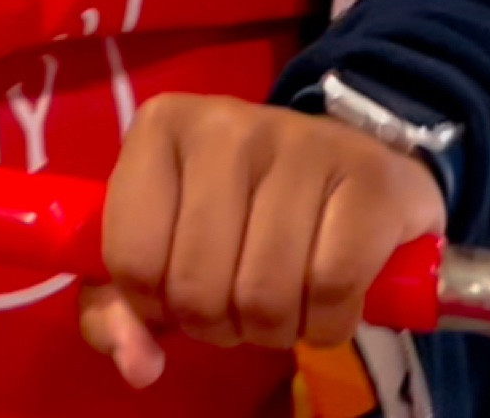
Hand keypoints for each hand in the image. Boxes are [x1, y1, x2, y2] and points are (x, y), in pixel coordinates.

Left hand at [80, 94, 446, 388]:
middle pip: (197, 286)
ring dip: (275, 329)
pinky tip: (328, 298)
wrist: (352, 169)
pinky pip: (332, 288)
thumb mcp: (165, 247)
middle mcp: (224, 122)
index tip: (181, 286)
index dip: (156, 304)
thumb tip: (138, 367)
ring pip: (264, 295)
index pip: (130, 259)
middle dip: (219, 323)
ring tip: (284, 296)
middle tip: (239, 296)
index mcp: (161, 127)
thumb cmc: (241, 210)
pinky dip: (329, 322)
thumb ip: (122, 310)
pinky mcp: (367, 175)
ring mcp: (299, 140)